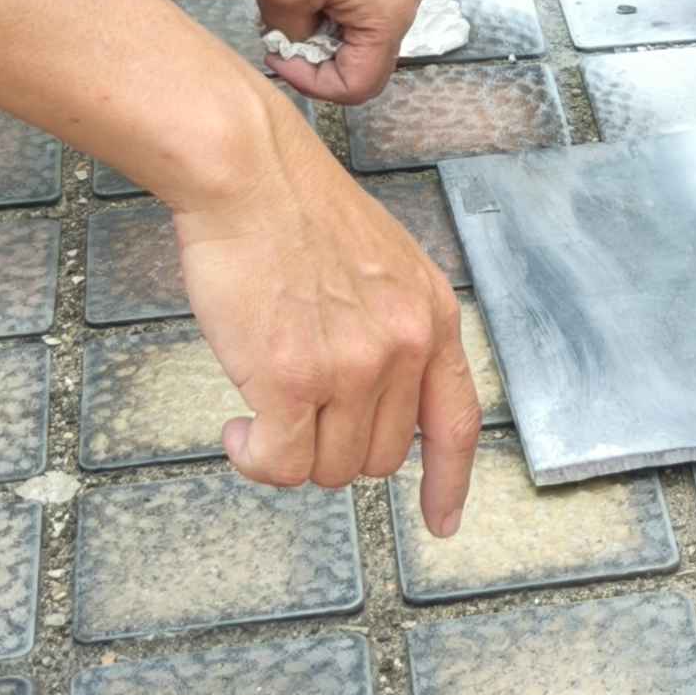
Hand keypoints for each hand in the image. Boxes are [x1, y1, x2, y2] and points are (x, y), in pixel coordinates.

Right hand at [168, 85, 478, 525]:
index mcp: (430, 316)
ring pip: (328, 468)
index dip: (449, 482)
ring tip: (259, 413)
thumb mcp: (383, 265)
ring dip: (288, 455)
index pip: (456, 422)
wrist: (247, 173)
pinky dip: (255, 460)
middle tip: (293, 420)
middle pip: (379, 457)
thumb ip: (393, 329)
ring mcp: (352, 365)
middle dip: (332, 450)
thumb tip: (376, 397)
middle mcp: (404, 346)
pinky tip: (239, 430)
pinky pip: (281, 464)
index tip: (443, 520)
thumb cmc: (295, 211)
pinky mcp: (294, 379)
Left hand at [245, 0, 419, 105]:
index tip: (278, 56)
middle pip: (364, 65)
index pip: (358, 86)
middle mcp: (403, 7)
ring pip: (359, 39)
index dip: (312, 84)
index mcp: (388, 19)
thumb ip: (291, 38)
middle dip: (317, 62)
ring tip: (285, 11)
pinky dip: (328, 15)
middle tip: (278, 39)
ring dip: (320, 37)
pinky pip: (358, 12)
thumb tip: (296, 47)